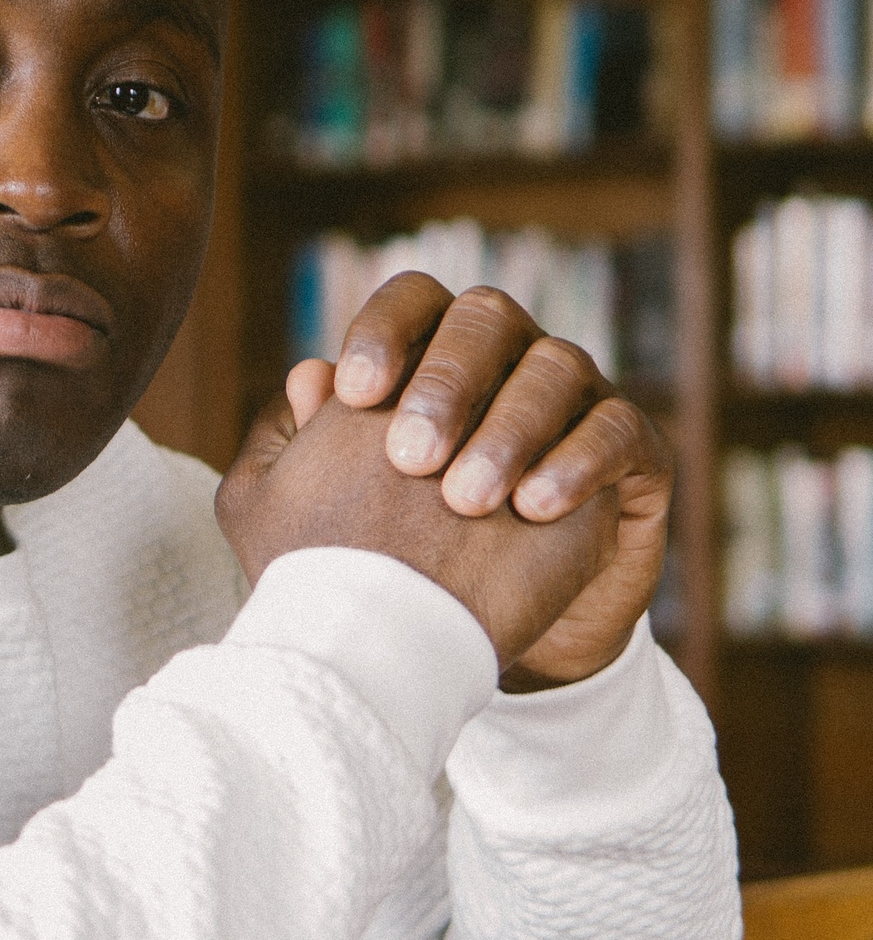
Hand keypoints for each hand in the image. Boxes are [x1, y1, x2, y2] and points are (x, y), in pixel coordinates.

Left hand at [285, 271, 670, 684]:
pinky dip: (577, 461)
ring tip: (465, 502)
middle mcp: (508, 359)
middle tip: (409, 458)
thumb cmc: (391, 560)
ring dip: (509, 429)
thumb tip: (305, 376)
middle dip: (447, 381)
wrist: (480, 639)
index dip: (385, 330)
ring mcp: (577, 397)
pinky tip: (533, 509)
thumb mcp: (323, 512)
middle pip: (487, 318)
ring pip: (557, 365)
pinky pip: (618, 428)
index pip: (414, 300)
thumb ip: (306, 446)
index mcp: (433, 353)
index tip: (356, 394)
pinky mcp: (633, 451)